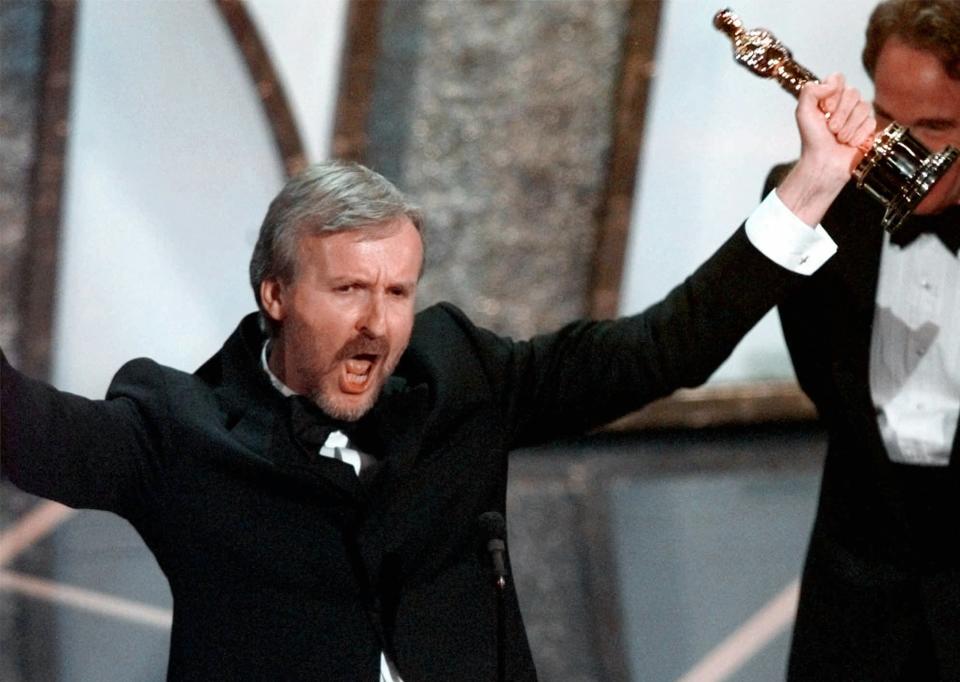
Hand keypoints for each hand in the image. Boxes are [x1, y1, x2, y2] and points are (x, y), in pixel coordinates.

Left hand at [778, 73, 875, 225]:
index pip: (838, 78)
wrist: (823, 164)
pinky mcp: (869, 128)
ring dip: (848, 127)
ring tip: (839, 138)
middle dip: (840, 114)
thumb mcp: (803, 113)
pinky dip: (858, 135)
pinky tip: (850, 144)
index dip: (834, 93)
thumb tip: (831, 82)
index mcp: (829, 96)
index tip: (825, 108)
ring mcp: (858, 115)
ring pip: (864, 107)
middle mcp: (845, 103)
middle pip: (854, 92)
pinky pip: (871, 122)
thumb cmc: (812, 140)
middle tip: (830, 129)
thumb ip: (810, 91)